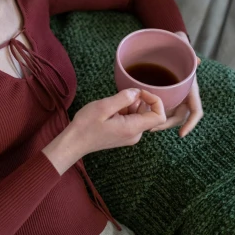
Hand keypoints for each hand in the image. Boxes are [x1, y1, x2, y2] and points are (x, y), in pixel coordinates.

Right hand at [43, 88, 167, 173]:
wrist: (74, 142)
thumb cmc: (86, 126)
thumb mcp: (104, 107)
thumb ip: (123, 98)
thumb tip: (137, 92)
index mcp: (133, 128)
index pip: (159, 116)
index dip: (155, 101)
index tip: (140, 92)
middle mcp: (135, 134)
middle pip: (148, 113)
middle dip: (136, 101)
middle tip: (117, 99)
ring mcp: (130, 136)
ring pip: (139, 115)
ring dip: (128, 106)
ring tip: (110, 107)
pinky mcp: (124, 134)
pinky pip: (131, 119)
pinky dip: (123, 111)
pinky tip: (109, 112)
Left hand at [119, 32, 203, 137]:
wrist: (166, 42)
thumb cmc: (174, 43)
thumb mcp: (180, 43)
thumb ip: (187, 49)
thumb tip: (197, 60)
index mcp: (190, 88)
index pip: (195, 110)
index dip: (191, 124)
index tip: (181, 135)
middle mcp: (183, 94)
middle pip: (179, 117)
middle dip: (167, 125)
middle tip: (151, 129)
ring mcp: (173, 95)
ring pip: (168, 115)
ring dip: (158, 122)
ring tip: (144, 126)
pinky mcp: (162, 94)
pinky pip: (158, 108)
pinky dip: (150, 113)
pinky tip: (139, 115)